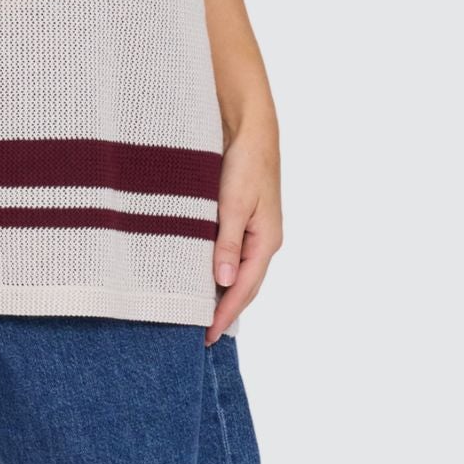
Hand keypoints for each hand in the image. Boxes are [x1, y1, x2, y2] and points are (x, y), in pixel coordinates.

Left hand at [205, 114, 282, 344]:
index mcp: (266, 241)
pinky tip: (200, 273)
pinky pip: (229, 251)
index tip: (206, 336)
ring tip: (197, 311)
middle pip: (244, 285)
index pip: (244, 289)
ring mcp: (252, 229)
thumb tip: (223, 283)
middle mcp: (262, 240)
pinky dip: (217, 268)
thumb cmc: (245, 162)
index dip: (225, 314)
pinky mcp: (239, 217)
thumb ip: (228, 244)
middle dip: (224, 310)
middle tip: (199, 333)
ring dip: (220, 291)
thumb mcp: (234, 205)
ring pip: (236, 270)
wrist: (248, 127)